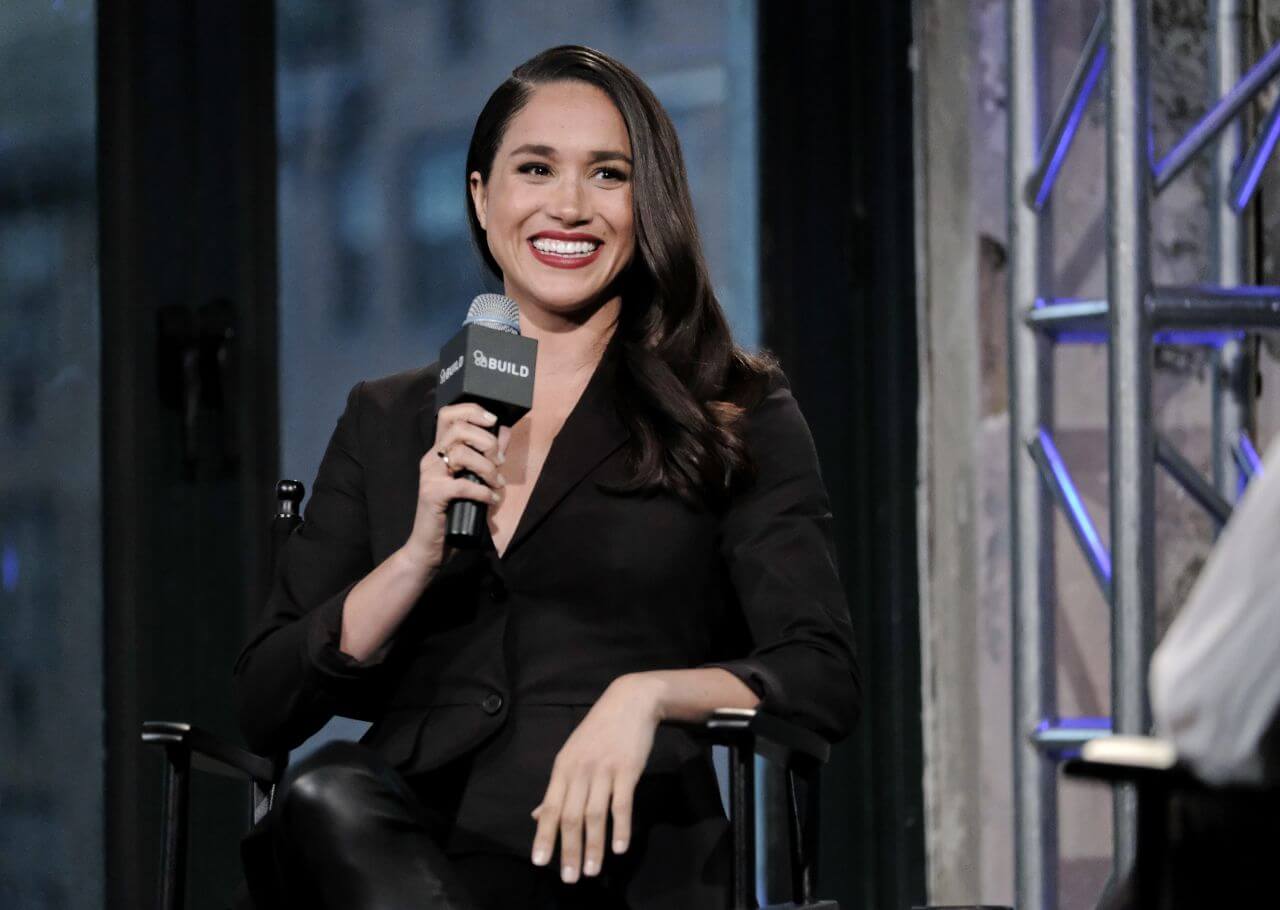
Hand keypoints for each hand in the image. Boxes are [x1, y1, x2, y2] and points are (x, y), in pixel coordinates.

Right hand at [402, 402, 510, 574]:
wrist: (431, 547)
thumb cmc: (453, 513)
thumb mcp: (475, 480)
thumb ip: (488, 455)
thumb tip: (504, 430)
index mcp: (439, 452)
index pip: (448, 415)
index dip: (472, 411)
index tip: (493, 420)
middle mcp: (431, 459)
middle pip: (458, 429)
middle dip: (486, 441)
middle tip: (498, 462)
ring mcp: (429, 476)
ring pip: (461, 453)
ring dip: (487, 468)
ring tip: (496, 484)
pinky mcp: (432, 495)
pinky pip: (463, 485)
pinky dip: (482, 492)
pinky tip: (491, 500)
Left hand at [530, 674, 662, 882]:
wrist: (629, 702)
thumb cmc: (598, 731)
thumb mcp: (571, 755)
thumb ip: (556, 788)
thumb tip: (535, 815)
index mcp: (562, 768)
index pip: (550, 808)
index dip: (544, 836)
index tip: (540, 863)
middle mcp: (580, 771)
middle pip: (571, 816)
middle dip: (568, 850)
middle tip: (569, 878)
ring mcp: (604, 770)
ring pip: (595, 815)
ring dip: (593, 846)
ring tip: (592, 871)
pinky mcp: (627, 769)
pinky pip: (622, 804)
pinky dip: (620, 828)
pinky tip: (620, 848)